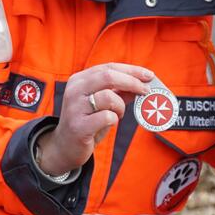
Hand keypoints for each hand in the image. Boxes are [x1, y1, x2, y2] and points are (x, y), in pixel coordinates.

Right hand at [34, 62, 153, 175]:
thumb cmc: (87, 122)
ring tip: (119, 114)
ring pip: (109, 97)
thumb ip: (119, 92)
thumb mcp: (102, 103)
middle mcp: (74, 90)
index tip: (148, 75)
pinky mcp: (79, 126)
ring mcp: (75, 108)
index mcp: (79, 80)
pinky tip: (110, 123)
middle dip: (132, 82)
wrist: (65, 146)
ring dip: (121, 107)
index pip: (108, 68)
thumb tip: (142, 83)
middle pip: (108, 77)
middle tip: (146, 91)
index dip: (131, 70)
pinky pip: (107, 117)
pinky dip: (114, 120)